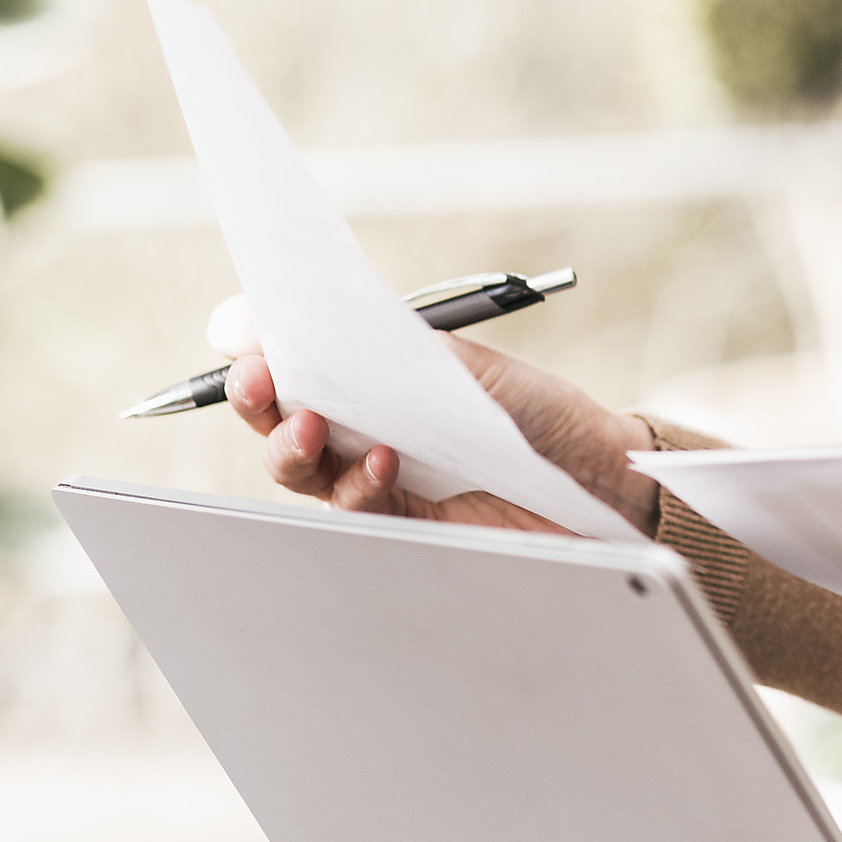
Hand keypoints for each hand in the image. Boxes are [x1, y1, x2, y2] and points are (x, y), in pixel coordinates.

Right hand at [215, 302, 662, 538]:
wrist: (601, 482)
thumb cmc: (540, 413)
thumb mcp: (465, 367)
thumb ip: (389, 349)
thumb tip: (316, 317)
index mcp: (378, 373)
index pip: (298, 356)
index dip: (259, 347)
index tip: (240, 334)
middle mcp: (367, 423)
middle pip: (280, 413)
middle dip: (256, 397)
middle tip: (257, 380)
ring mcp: (375, 476)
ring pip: (301, 468)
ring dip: (291, 446)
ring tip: (311, 427)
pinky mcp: (397, 524)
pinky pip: (351, 507)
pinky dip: (356, 484)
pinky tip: (383, 463)